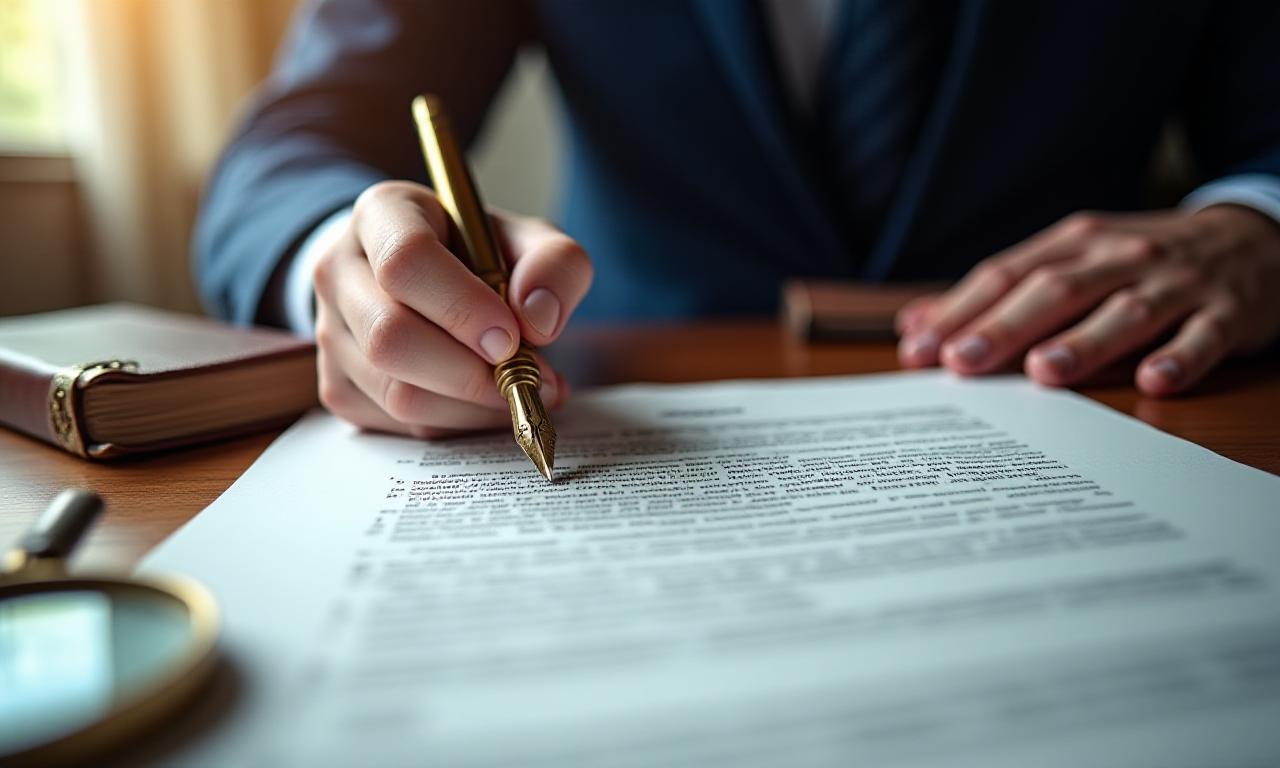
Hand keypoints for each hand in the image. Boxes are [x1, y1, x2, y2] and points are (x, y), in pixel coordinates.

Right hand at [313, 181, 591, 436]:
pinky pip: (398, 424)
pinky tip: (486, 404)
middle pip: (390, 337)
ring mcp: (330, 332)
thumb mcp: (529, 241)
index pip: (405, 260)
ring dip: (471, 407)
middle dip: (469, 373)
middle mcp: (339, 270)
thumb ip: (554, 264)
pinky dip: (456, 424)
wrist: (430, 278)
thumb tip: (538, 319)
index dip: (462, 307)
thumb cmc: (479, 255)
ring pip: (395, 392)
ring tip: (521, 393)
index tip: (512, 337)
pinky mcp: (336, 384)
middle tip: (529, 378)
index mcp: (383, 214)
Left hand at [896, 205, 1279, 394]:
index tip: (918, 350)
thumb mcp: (1070, 261)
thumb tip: (914, 322)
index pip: (1006, 275)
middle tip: (960, 362)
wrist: (1251, 238)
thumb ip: (997, 292)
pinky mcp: (1226, 311)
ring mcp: (1175, 282)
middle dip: (1003, 326)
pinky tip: (1154, 381)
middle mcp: (1120, 257)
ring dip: (1083, 342)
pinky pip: (1203, 336)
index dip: (960, 311)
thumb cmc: (1139, 262)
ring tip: (1042, 371)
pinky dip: (1180, 357)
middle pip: (1055, 290)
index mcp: (1075, 243)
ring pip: (1125, 311)